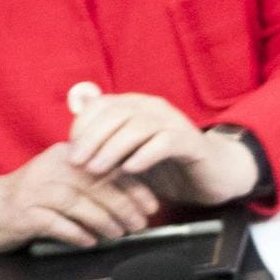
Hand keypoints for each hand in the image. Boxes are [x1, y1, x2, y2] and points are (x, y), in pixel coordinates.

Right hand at [0, 142, 158, 252]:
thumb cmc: (29, 200)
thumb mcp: (60, 182)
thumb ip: (90, 184)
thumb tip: (131, 200)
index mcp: (64, 156)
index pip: (107, 166)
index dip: (133, 185)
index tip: (151, 203)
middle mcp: (50, 168)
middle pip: (96, 184)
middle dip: (124, 205)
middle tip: (140, 222)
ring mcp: (34, 190)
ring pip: (78, 203)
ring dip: (104, 220)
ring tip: (119, 234)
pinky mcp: (22, 212)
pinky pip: (54, 223)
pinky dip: (75, 233)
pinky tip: (90, 241)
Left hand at [67, 90, 259, 206]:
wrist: (210, 175)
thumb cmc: (164, 165)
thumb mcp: (128, 154)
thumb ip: (103, 145)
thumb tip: (70, 139)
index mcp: (136, 106)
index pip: (103, 105)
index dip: (83, 125)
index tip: (70, 150)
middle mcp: (154, 108)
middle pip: (117, 113)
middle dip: (93, 138)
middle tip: (78, 162)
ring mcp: (174, 123)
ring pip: (138, 127)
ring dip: (114, 148)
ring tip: (98, 169)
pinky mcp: (190, 142)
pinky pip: (165, 143)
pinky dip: (145, 155)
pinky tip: (130, 169)